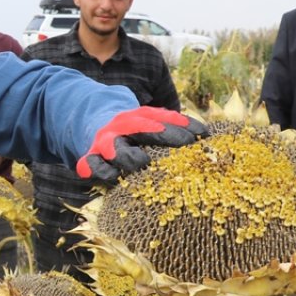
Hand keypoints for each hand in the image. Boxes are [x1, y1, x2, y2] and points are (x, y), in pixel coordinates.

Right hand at [76, 107, 206, 182]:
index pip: (162, 118)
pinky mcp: (89, 160)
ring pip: (115, 148)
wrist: (95, 126)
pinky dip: (101, 171)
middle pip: (141, 127)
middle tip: (185, 144)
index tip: (202, 134)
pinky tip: (113, 178)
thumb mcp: (152, 125)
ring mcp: (104, 143)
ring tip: (143, 163)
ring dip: (129, 156)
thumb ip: (175, 129)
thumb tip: (207, 136)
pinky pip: (91, 166)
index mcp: (139, 117)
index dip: (182, 124)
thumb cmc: (135, 134)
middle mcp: (121, 126)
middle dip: (163, 134)